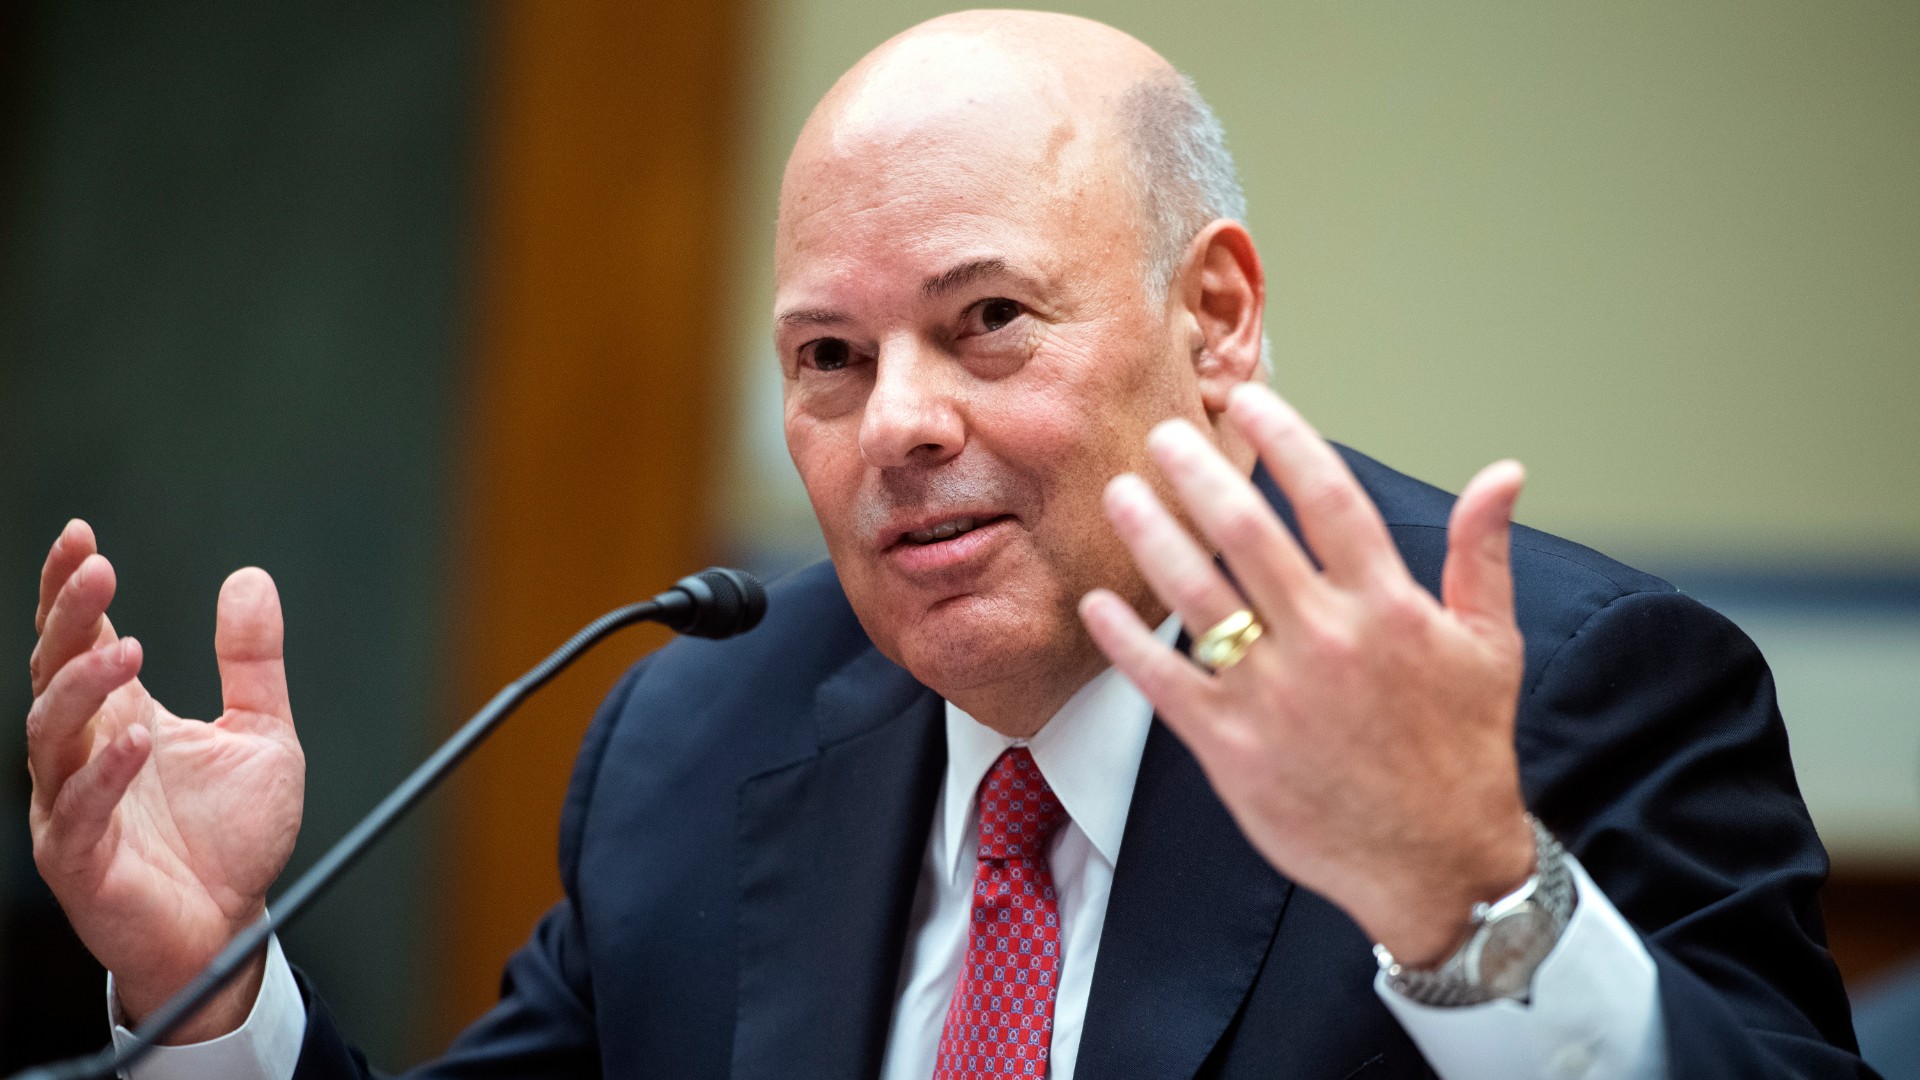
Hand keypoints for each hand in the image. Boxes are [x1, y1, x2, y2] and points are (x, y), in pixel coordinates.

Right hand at [26, 520, 304, 1041]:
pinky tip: (133, 741)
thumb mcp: (263, 732)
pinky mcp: (80, 858)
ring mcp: (74, 804)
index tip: (82, 537)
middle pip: (55, 672)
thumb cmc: (232, 835)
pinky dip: (103, 774)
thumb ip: (253, 661)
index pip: (81, 639)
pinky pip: (80, 810)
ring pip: (51, 733)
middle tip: (96, 570)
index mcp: (121, 715)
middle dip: (69, 618)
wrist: (231, 923)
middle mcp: (87, 752)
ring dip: (82, 686)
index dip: (71, 589)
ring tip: (123, 648)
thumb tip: (249, 579)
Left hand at [1079, 383, 1533, 966]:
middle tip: (1163, 433)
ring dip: (1150, 535)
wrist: (1437, 866)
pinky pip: (1164, 679)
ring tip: (1120, 493)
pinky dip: (1125, 638)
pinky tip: (1098, 602)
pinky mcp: (1231, 747)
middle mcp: (1326, 641)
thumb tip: (1502, 473)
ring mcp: (1273, 695)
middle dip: (1198, 472)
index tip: (1248, 398)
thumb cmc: (1463, 753)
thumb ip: (1482, 553)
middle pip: (1245, 533)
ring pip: (1194, 595)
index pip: (1328, 497)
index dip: (1284, 437)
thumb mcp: (1489, 646)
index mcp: (1389, 608)